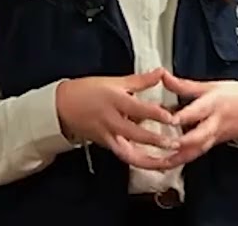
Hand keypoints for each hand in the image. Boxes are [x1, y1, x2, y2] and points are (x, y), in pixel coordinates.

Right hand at [56, 69, 178, 169]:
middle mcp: (111, 120)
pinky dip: (140, 161)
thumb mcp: (115, 81)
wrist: (62, 106)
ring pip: (129, 152)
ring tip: (168, 161)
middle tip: (175, 143)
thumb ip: (140, 80)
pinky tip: (154, 164)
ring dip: (150, 159)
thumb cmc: (87, 91)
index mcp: (114, 100)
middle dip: (155, 140)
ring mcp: (107, 135)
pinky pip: (124, 156)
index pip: (137, 109)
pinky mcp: (106, 145)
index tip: (171, 117)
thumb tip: (160, 73)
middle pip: (134, 134)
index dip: (155, 114)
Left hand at [162, 72, 237, 167]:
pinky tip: (163, 165)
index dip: (184, 116)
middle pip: (198, 137)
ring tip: (158, 163)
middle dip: (181, 143)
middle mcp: (213, 124)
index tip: (169, 119)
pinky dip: (179, 160)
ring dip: (177, 158)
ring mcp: (213, 137)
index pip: (198, 111)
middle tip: (163, 145)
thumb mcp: (209, 86)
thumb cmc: (233, 95)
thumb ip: (183, 85)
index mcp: (213, 105)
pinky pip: (194, 155)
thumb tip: (162, 76)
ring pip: (195, 151)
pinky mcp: (212, 146)